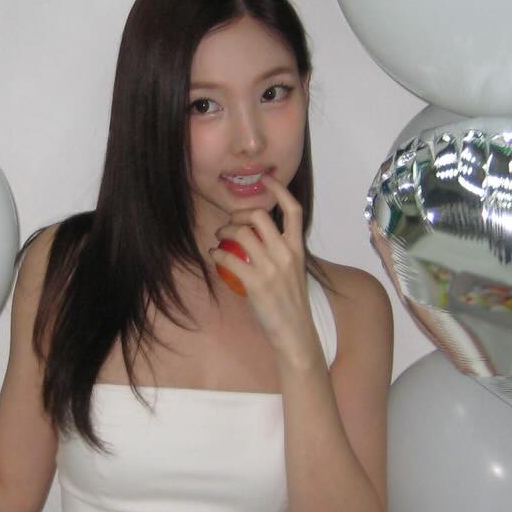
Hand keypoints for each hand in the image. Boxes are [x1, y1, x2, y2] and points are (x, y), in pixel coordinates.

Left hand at [210, 174, 319, 368]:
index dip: (280, 190)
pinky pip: (230, 259)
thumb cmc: (291, 303)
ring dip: (224, 232)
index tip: (267, 179)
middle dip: (240, 214)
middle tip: (230, 223)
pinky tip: (214, 255)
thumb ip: (281, 251)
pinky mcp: (256, 284)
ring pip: (242, 234)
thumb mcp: (293, 271)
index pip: (293, 210)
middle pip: (260, 216)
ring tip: (218, 238)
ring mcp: (271, 269)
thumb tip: (258, 237)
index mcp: (297, 249)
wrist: (294, 332)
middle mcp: (286, 254)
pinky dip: (217, 253)